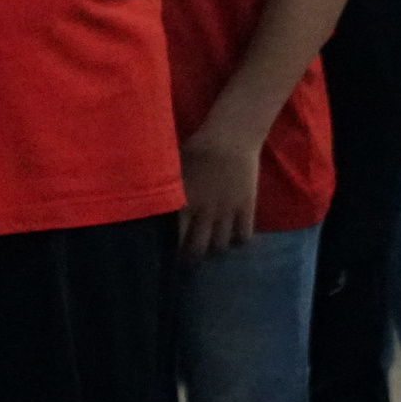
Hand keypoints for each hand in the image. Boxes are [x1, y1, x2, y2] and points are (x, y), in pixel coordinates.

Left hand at [178, 123, 261, 256]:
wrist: (230, 138)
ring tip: (213, 248)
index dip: (175, 250)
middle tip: (190, 263)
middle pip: (198, 247)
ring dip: (216, 248)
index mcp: (185, 203)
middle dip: (193, 258)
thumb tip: (153, 198)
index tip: (172, 258)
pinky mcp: (247, 207)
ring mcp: (227, 212)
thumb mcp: (176, 167)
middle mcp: (205, 212)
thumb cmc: (198, 147)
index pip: (177, 236)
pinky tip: (235, 240)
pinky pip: (244, 234)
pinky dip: (239, 240)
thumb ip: (168, 187)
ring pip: (221, 244)